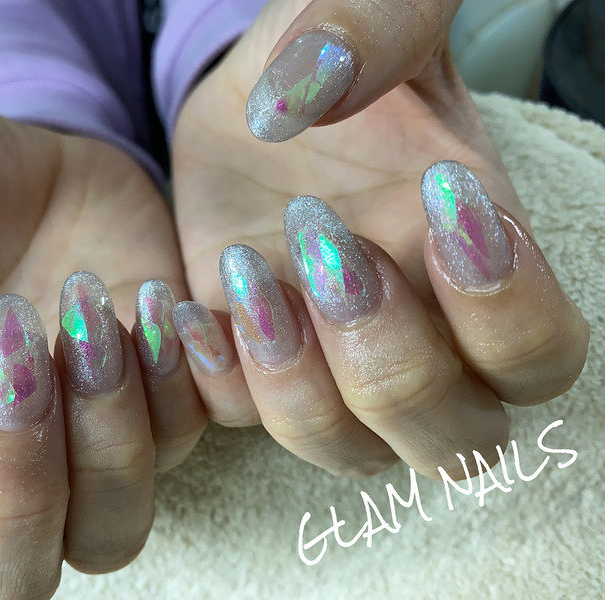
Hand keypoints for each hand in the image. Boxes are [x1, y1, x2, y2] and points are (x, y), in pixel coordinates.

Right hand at [0, 112, 206, 593]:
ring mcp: (95, 450)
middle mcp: (9, 471)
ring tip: (86, 305)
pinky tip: (155, 301)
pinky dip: (175, 384)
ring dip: (104, 428)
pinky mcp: (168, 408)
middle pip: (7, 579)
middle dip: (9, 477)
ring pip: (111, 528)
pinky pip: (186, 440)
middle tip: (7, 339)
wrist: (56, 174)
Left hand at [171, 0, 588, 476]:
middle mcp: (414, 332)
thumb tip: (304, 97)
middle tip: (325, 239)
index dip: (505, 311)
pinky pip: (238, 420)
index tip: (436, 197)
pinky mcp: (245, 358)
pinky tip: (187, 303)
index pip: (539, 356)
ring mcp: (326, 358)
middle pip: (453, 440)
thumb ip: (375, 24)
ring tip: (249, 266)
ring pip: (346, 450)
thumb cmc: (337, 56)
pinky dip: (213, 378)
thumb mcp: (372, 11)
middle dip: (388, 359)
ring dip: (295, 383)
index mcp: (473, 263)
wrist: (261, 96)